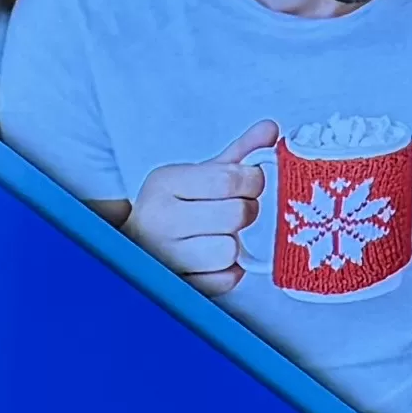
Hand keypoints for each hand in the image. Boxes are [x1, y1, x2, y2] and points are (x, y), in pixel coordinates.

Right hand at [127, 142, 272, 296]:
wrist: (139, 243)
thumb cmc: (176, 206)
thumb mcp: (201, 173)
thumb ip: (238, 153)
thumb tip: (272, 128)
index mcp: (166, 183)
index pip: (229, 179)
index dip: (254, 181)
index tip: (252, 183)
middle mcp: (161, 219)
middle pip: (235, 215)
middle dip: (247, 211)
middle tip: (240, 210)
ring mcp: (167, 256)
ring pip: (229, 250)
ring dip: (236, 244)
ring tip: (225, 235)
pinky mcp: (179, 284)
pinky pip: (225, 280)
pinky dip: (230, 271)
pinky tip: (218, 259)